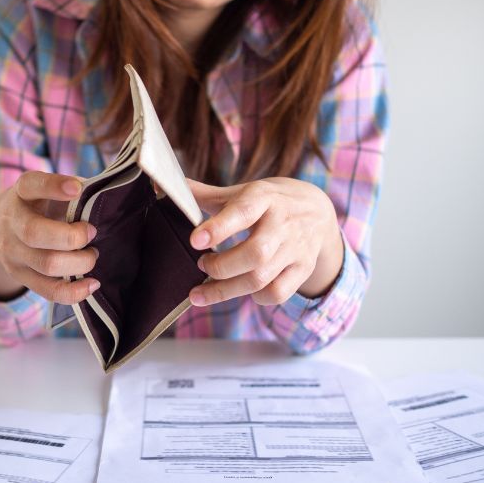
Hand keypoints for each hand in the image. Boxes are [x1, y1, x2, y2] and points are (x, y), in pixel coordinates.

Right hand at [0, 171, 99, 303]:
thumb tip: (106, 198)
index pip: (31, 185)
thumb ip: (73, 189)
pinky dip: (74, 291)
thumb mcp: (47, 189)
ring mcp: (13, 252)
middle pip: (35, 233)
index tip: (76, 188)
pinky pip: (48, 290)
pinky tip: (92, 283)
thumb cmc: (37, 205)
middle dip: (72, 236)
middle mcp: (11, 222)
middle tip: (92, 232)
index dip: (53, 186)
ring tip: (92, 254)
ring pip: (46, 264)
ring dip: (79, 262)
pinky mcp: (20, 276)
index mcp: (21, 193)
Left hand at [186, 177, 343, 306]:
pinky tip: (241, 290)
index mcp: (264, 197)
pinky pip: (278, 293)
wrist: (319, 211)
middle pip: (255, 254)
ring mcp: (296, 248)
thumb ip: (205, 195)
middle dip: (221, 267)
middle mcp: (283, 223)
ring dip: (227, 290)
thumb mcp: (243, 191)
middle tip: (201, 265)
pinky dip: (255, 298)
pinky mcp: (303, 269)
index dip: (218, 228)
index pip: (243, 212)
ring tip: (202, 291)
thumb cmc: (270, 201)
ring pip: (262, 278)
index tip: (195, 240)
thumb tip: (164, 185)